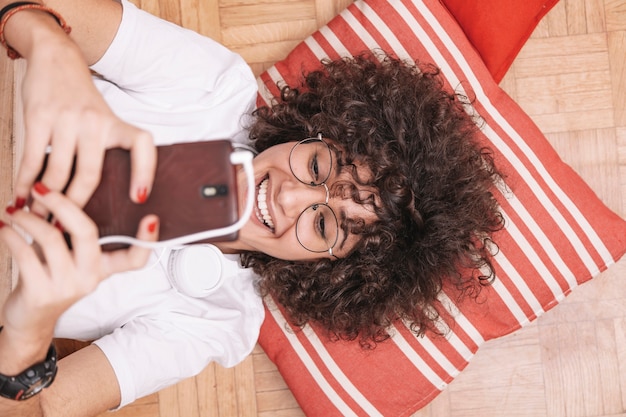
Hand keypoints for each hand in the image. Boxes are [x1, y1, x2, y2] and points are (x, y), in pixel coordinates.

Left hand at [0, 183, 158, 364]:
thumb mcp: (67, 257)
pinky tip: (4, 227)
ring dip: (27, 219)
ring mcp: (67, 287)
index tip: (152, 218)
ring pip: (51, 238)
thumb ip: (68, 232)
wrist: (29, 321)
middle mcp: (90, 278)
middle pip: (86, 232)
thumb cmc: (49, 277)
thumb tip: (52, 191)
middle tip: (41, 188)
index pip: (134, 258)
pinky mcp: (41, 294)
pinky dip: (11, 235)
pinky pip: (25, 254)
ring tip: (15, 210)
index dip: (147, 240)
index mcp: (103, 268)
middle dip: (62, 203)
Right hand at [13, 32, 156, 214]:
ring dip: (47, 200)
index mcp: (116, 125)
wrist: (56, 59)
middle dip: (76, 207)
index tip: (140, 199)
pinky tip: (21, 197)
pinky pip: (32, 158)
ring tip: (40, 218)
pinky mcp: (39, 117)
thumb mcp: (104, 120)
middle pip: (90, 175)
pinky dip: (25, 182)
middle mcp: (96, 123)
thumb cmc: (83, 100)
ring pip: (58, 172)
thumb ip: (106, 150)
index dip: (145, 172)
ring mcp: (67, 119)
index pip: (142, 146)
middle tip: (66, 230)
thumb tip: (105, 197)